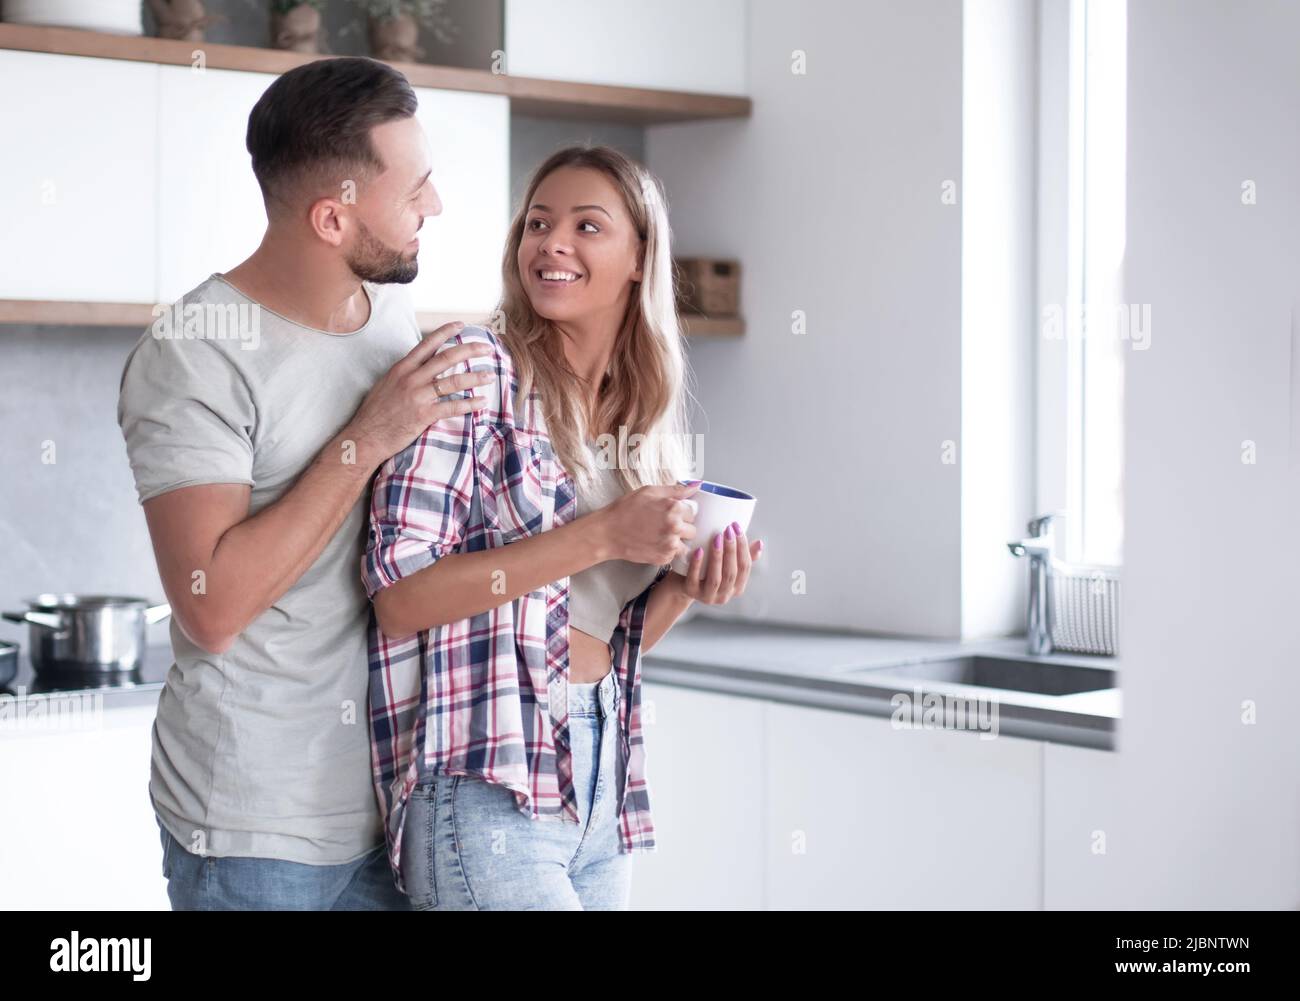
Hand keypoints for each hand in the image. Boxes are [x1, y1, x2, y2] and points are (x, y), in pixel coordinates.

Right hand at [346, 321, 495, 463]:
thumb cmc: (375, 413)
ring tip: (491, 375)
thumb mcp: (387, 385)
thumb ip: (404, 374)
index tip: (461, 325)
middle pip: (446, 358)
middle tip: (487, 348)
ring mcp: (418, 396)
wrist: (365, 436)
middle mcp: (411, 378)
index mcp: (402, 368)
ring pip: (453, 381)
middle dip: (470, 350)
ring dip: (475, 377)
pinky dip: (469, 404)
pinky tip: (482, 402)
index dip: (445, 332)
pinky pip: (452, 407)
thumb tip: (419, 367)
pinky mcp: (424, 415)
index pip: (427, 344)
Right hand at [596, 481, 700, 564]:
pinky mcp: (664, 558)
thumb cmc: (625, 510)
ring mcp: (670, 544)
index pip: (693, 512)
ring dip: (678, 541)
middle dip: (682, 527)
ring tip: (660, 536)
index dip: (682, 512)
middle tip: (663, 525)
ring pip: (687, 544)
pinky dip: (668, 551)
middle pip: (693, 529)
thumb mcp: (649, 492)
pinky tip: (655, 544)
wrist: (607, 533)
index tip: (670, 514)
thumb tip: (696, 485)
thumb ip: (676, 490)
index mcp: (673, 508)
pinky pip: (675, 555)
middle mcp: (675, 527)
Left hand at [676, 521, 761, 604]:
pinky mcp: (691, 592)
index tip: (737, 527)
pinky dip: (697, 564)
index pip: (745, 566)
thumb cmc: (708, 569)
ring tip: (717, 537)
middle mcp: (725, 595)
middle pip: (732, 572)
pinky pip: (694, 579)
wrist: (682, 584)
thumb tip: (760, 543)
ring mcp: (707, 596)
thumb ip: (743, 556)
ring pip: (716, 578)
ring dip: (717, 557)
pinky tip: (699, 550)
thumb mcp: (726, 563)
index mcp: (737, 587)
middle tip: (728, 530)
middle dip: (731, 550)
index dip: (743, 547)